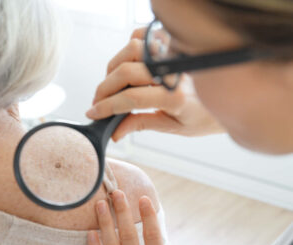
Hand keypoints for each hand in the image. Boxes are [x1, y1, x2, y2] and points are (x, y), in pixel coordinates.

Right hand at [86, 29, 223, 140]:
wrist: (228, 99)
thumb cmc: (203, 116)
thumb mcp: (172, 127)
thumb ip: (141, 125)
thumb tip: (115, 132)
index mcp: (175, 96)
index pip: (130, 98)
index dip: (106, 106)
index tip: (93, 113)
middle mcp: (173, 70)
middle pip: (125, 72)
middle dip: (104, 89)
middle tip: (97, 103)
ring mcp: (172, 53)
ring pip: (131, 50)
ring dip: (113, 68)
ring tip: (110, 85)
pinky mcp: (172, 44)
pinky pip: (143, 36)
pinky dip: (129, 46)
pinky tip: (126, 64)